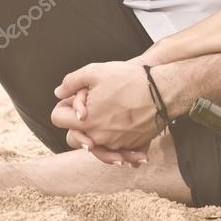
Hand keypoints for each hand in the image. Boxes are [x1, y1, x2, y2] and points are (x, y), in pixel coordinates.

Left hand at [51, 59, 167, 159]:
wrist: (162, 90)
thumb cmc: (130, 79)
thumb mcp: (95, 71)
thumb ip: (71, 81)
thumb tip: (59, 92)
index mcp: (86, 122)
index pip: (57, 119)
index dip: (63, 106)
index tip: (77, 99)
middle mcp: (98, 138)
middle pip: (74, 136)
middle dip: (78, 123)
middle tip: (93, 106)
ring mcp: (116, 144)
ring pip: (96, 143)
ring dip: (98, 132)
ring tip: (110, 113)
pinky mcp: (132, 146)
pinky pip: (117, 148)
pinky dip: (118, 140)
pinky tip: (124, 123)